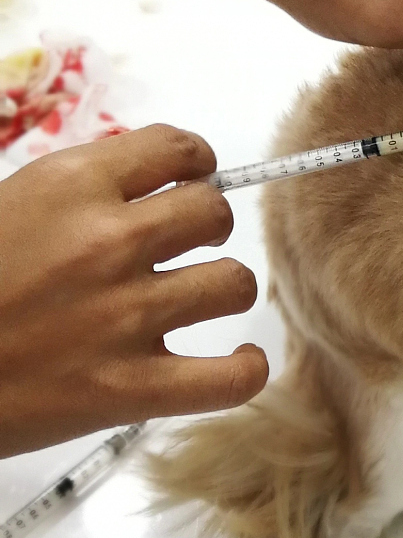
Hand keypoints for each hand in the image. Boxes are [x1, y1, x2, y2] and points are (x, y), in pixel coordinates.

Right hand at [0, 127, 267, 457]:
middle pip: (214, 213)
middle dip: (207, 226)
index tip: (190, 179)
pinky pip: (232, 377)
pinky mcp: (131, 388)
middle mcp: (107, 242)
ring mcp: (125, 317)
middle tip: (185, 245)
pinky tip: (235, 361)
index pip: (176, 149)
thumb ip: (71, 194)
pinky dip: (244, 370)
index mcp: (69, 185)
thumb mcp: (4, 205)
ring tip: (198, 299)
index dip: (193, 164)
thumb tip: (137, 187)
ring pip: (235, 284)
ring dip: (223, 290)